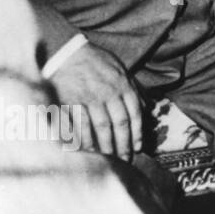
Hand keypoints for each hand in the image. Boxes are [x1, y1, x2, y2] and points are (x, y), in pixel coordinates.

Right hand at [52, 43, 143, 158]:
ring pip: (100, 128)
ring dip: (105, 147)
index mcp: (123, 86)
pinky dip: (83, 140)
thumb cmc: (96, 62)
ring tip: (108, 159)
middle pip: (119, 125)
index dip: (136, 134)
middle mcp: (108, 93)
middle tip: (124, 160)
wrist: (67, 52)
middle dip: (123, 145)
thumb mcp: (121, 69)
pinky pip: (79, 126)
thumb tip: (147, 107)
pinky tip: (87, 151)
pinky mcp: (69, 102)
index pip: (134, 114)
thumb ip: (133, 88)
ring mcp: (88, 98)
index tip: (137, 149)